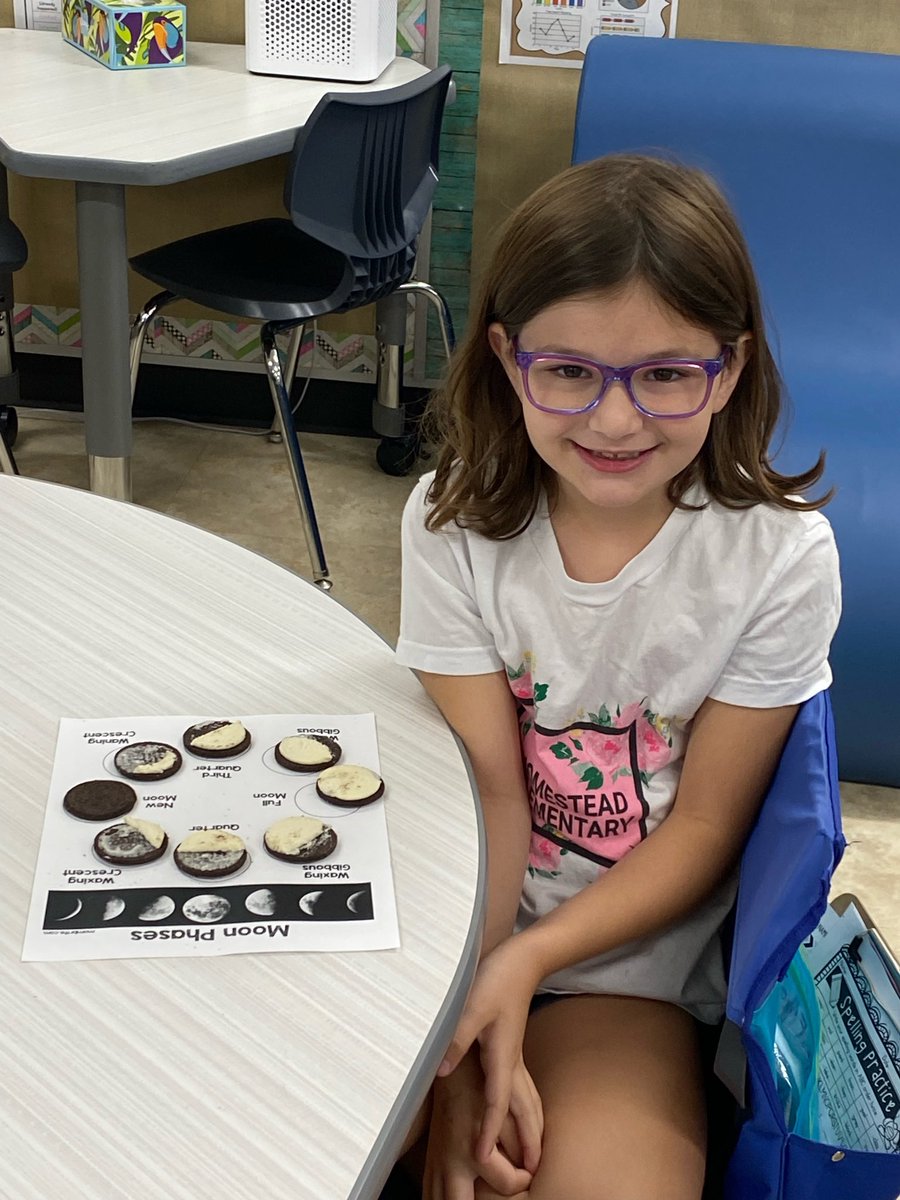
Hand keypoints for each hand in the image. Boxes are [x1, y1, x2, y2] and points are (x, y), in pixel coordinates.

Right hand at [424, 1051, 534, 1199]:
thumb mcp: (506, 1110)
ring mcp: (439, 1163)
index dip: (523, 1180)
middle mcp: (454, 1163)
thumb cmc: (479, 1086)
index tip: (527, 1173)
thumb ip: (521, 1141)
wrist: (453, 1070)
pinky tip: (447, 1199)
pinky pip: (429, 1191)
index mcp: (475, 1151)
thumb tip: (532, 1165)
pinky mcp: (431, 1159)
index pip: (508, 1184)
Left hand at [438, 937, 543, 1168]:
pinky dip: (527, 1105)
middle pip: (523, 1109)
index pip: (496, 1103)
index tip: (481, 1157)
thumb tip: (440, 1071)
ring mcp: (514, 1053)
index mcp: (501, 1055)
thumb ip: (456, 1039)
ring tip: (537, 1149)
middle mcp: (511, 1060)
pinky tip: (522, 1107)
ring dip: (532, 1126)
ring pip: (527, 1099)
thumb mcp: (471, 1008)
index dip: (488, 1131)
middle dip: (527, 1141)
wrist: (522, 960)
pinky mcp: (512, 1044)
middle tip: (532, 1171)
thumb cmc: (497, 980)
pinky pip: (524, 1086)